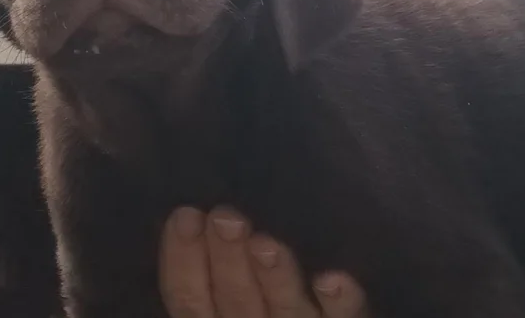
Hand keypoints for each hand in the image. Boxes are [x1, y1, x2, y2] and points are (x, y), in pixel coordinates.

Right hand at [160, 207, 369, 317]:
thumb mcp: (225, 316)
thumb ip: (200, 304)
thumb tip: (186, 257)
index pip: (191, 303)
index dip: (183, 261)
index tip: (185, 216)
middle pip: (236, 300)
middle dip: (227, 259)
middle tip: (225, 217)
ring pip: (284, 311)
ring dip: (274, 278)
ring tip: (266, 243)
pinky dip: (341, 305)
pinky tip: (332, 280)